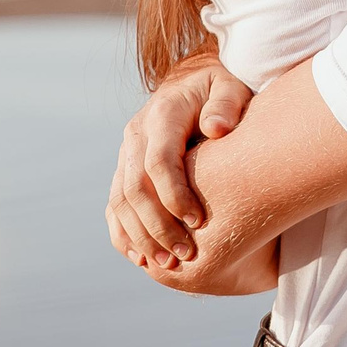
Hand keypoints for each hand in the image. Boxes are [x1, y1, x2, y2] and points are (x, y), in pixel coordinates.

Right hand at [106, 52, 251, 268]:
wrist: (198, 83)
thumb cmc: (224, 89)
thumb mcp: (232, 87)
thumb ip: (227, 105)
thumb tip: (217, 128)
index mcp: (162, 114)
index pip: (159, 161)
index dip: (175, 195)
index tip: (200, 222)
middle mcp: (136, 133)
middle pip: (135, 187)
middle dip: (158, 225)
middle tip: (186, 255)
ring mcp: (126, 152)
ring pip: (120, 201)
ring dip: (140, 236)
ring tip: (168, 264)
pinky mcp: (125, 168)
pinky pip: (114, 206)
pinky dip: (124, 234)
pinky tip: (142, 258)